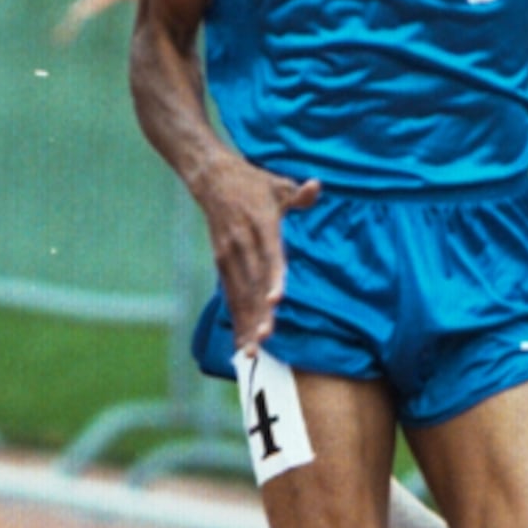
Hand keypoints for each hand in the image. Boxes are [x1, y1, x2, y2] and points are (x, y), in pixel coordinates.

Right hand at [198, 156, 320, 353]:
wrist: (211, 177)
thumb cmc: (253, 183)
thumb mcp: (277, 184)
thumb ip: (298, 194)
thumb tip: (315, 186)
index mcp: (260, 223)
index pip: (269, 254)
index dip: (273, 278)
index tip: (276, 300)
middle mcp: (242, 242)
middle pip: (252, 281)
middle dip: (257, 311)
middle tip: (265, 337)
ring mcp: (228, 254)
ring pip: (238, 293)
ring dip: (245, 321)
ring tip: (252, 350)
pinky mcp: (221, 262)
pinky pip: (229, 294)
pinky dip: (235, 318)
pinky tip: (241, 341)